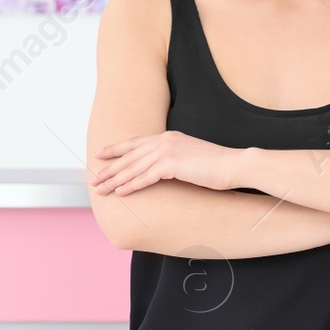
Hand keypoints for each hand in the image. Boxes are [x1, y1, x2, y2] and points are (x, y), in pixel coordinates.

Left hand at [89, 130, 242, 195]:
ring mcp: (169, 151)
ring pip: (134, 167)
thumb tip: (163, 169)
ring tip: (101, 189)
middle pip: (130, 156)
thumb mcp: (192, 158)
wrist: (235, 165)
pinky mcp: (173, 164)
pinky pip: (146, 176)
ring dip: (115, 179)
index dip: (116, 149)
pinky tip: (120, 192)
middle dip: (110, 168)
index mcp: (169, 137)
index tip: (100, 154)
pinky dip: (131, 185)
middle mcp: (165, 140)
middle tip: (94, 178)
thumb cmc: (217, 166)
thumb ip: (175, 158)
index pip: (136, 143)